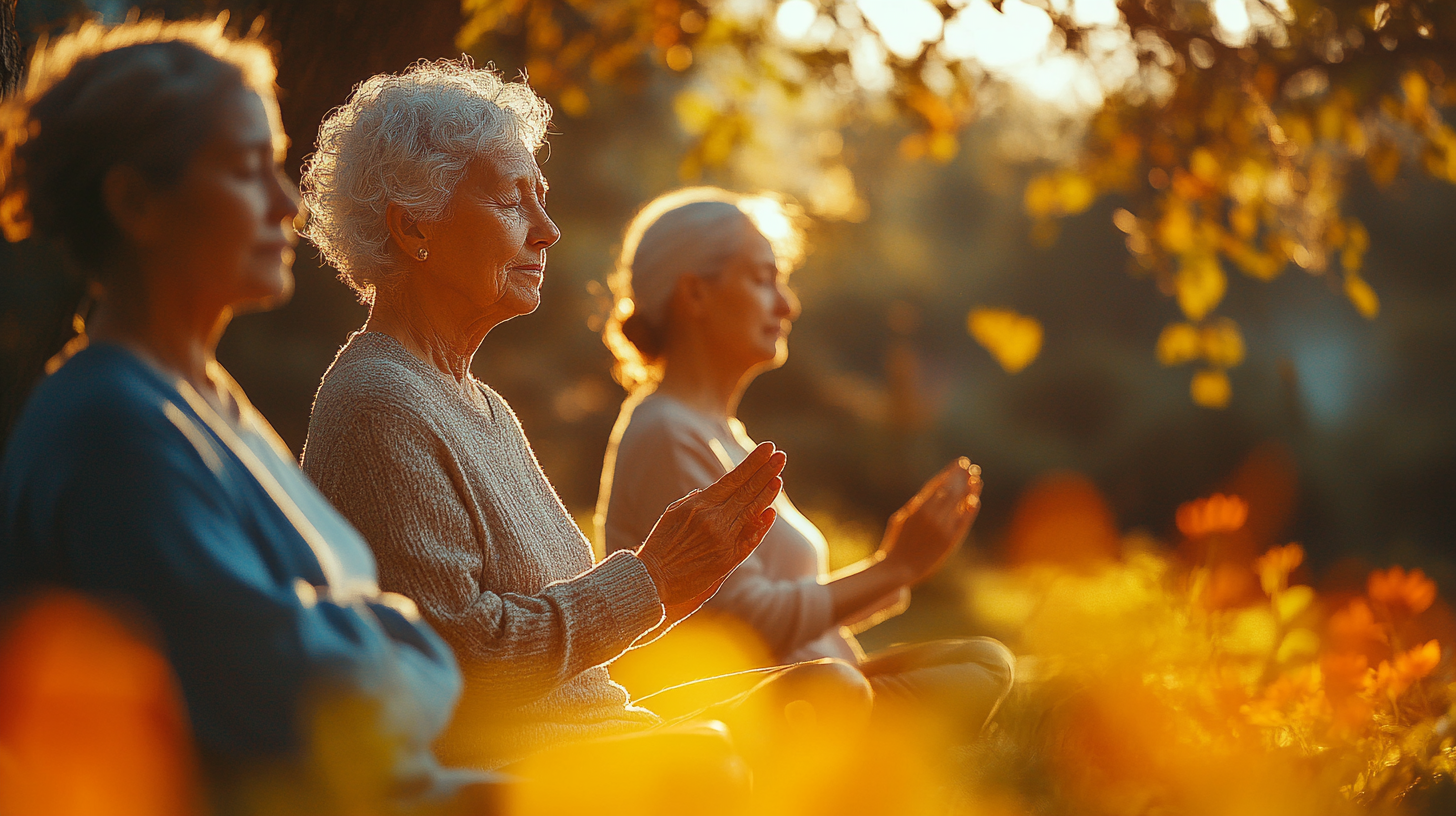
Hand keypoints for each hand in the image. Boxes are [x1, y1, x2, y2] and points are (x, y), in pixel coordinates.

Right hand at [637, 442, 785, 620]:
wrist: (652, 580)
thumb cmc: (659, 546)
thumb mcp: (672, 515)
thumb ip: (692, 502)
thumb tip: (706, 491)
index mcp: (699, 505)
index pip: (733, 478)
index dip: (753, 463)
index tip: (768, 448)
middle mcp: (713, 519)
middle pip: (747, 491)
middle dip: (766, 471)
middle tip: (781, 456)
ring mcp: (723, 539)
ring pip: (751, 511)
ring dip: (767, 493)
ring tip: (779, 476)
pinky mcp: (727, 560)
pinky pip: (750, 540)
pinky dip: (761, 526)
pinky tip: (771, 511)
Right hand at [878, 458, 981, 586]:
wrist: (900, 568)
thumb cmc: (897, 542)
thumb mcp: (902, 519)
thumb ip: (916, 505)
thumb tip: (930, 494)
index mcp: (918, 507)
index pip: (939, 484)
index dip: (951, 472)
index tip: (959, 462)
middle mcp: (932, 515)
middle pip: (951, 490)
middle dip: (962, 476)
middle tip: (971, 466)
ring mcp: (942, 527)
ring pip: (959, 503)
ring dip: (969, 489)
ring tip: (977, 478)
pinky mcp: (950, 540)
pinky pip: (963, 521)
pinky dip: (970, 510)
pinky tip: (975, 500)